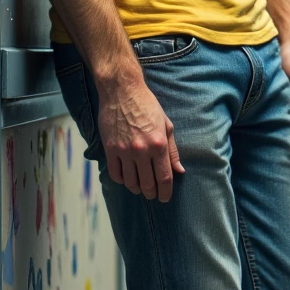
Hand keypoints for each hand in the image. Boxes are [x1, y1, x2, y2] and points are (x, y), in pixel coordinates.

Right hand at [95, 69, 184, 201]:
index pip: (164, 178)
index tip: (165, 198)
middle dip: (151, 193)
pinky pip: (115, 173)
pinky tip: (126, 178)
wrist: (122, 91)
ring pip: (130, 182)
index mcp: (159, 144)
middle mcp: (142, 150)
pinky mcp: (110, 148)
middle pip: (148, 183)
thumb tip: (179, 170)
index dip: (165, 192)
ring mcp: (124, 151)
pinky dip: (121, 180)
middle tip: (152, 196)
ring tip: (140, 188)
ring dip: (136, 188)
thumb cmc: (147, 106)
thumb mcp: (167, 125)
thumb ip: (172, 150)